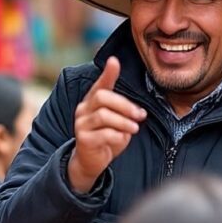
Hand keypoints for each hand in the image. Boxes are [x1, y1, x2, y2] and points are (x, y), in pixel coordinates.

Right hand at [67, 57, 145, 193]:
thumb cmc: (106, 137)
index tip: (115, 61)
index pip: (100, 84)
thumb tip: (138, 111)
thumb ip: (123, 112)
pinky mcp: (83, 139)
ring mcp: (81, 124)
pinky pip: (103, 134)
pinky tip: (123, 139)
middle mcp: (83, 109)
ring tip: (135, 129)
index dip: (108, 73)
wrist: (91, 161)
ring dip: (123, 122)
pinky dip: (117, 135)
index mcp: (92, 101)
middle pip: (102, 97)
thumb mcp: (116, 121)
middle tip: (140, 115)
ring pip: (103, 116)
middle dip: (125, 105)